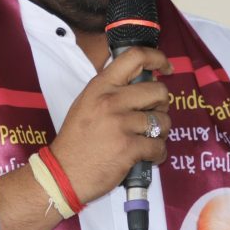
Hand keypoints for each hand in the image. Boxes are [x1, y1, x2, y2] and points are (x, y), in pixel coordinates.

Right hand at [49, 46, 173, 203]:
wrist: (62, 173)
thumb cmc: (76, 140)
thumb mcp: (86, 103)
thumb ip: (111, 89)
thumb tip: (145, 82)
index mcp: (100, 86)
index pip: (135, 57)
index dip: (157, 58)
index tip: (167, 68)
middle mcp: (111, 101)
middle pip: (158, 91)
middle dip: (162, 105)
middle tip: (153, 115)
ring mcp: (120, 124)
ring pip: (163, 120)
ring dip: (160, 132)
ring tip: (147, 139)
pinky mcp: (129, 148)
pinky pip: (159, 146)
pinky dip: (158, 153)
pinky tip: (148, 156)